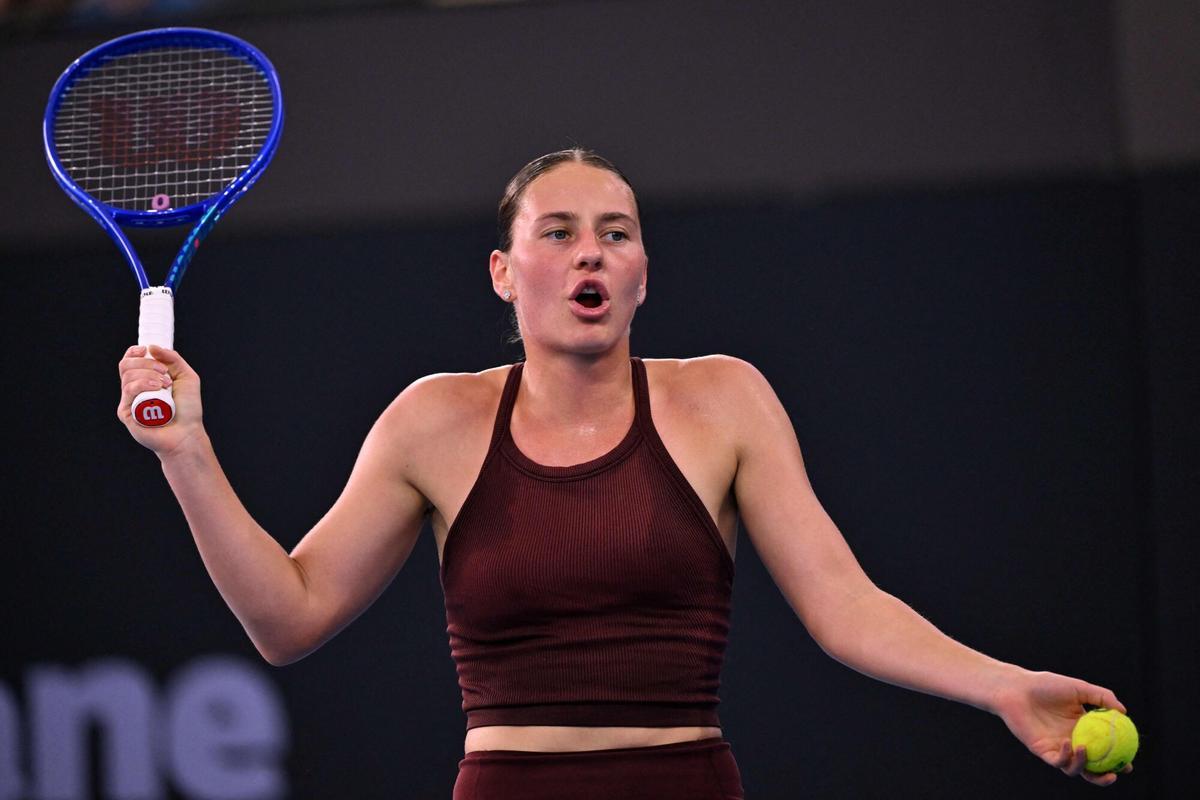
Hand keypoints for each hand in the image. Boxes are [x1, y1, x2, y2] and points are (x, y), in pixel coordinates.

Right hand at [117, 345, 205, 456]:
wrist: (187, 433)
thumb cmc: (188, 408)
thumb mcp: (186, 376)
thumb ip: (173, 359)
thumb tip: (151, 347)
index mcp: (145, 380)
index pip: (130, 361)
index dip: (133, 352)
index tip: (144, 349)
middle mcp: (134, 390)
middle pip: (126, 365)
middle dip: (146, 362)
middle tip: (165, 372)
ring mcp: (129, 401)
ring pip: (128, 376)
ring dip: (148, 373)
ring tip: (166, 384)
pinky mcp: (126, 413)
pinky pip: (129, 390)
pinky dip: (142, 384)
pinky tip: (157, 387)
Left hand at [992, 669, 1132, 785]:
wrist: (1017, 688)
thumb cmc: (1046, 685)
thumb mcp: (1079, 688)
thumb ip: (1102, 697)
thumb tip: (1124, 712)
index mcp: (1083, 729)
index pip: (1104, 750)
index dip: (1118, 759)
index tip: (1129, 763)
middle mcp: (1072, 741)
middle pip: (1092, 767)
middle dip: (1105, 776)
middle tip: (1115, 773)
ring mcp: (1058, 748)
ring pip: (1075, 769)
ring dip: (1084, 766)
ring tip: (1086, 750)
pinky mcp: (1042, 751)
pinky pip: (1058, 761)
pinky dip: (1066, 757)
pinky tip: (1069, 743)